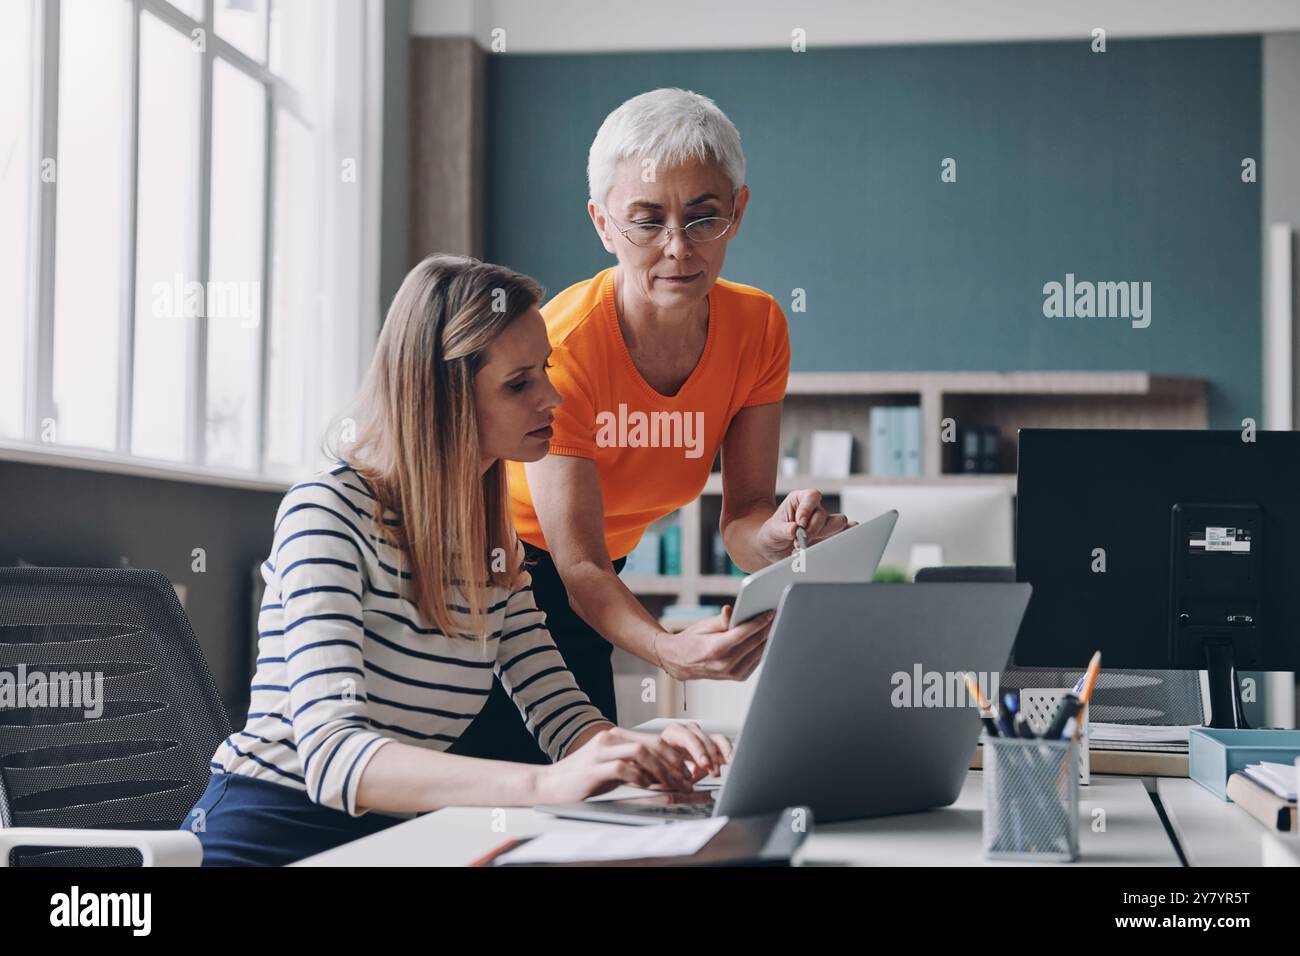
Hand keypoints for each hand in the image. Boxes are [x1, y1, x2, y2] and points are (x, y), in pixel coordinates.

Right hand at [535, 726, 718, 801]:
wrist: (550, 784)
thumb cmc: (583, 778)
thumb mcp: (613, 767)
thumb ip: (635, 766)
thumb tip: (663, 774)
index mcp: (617, 736)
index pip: (654, 739)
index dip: (674, 755)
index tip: (687, 771)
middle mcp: (610, 738)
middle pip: (652, 743)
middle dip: (674, 763)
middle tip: (686, 780)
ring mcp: (601, 752)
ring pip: (642, 752)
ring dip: (661, 770)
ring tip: (671, 785)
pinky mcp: (594, 768)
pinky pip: (624, 768)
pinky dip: (640, 777)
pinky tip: (646, 786)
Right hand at [654, 607, 772, 681]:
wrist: (679, 662)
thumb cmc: (690, 641)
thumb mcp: (702, 625)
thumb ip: (720, 619)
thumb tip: (730, 610)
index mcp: (716, 648)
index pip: (744, 633)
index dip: (759, 621)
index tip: (769, 613)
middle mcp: (725, 663)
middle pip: (754, 642)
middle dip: (767, 627)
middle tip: (776, 616)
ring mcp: (731, 672)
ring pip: (758, 653)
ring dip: (768, 639)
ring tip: (773, 626)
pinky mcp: (737, 677)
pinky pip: (756, 662)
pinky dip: (762, 650)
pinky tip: (765, 639)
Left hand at [658, 721, 733, 780]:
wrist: (661, 769)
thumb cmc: (659, 768)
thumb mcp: (661, 772)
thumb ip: (671, 775)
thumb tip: (680, 781)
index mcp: (672, 735)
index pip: (687, 737)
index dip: (698, 750)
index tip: (705, 764)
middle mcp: (687, 732)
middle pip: (703, 738)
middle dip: (710, 755)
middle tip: (714, 771)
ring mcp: (700, 738)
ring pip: (715, 739)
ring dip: (722, 753)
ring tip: (726, 765)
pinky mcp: (711, 746)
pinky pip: (723, 744)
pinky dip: (729, 751)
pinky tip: (732, 760)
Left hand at [754, 489, 854, 564]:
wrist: (772, 548)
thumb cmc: (771, 534)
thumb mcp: (771, 531)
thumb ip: (783, 529)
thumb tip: (795, 529)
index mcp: (800, 500)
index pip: (812, 496)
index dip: (808, 508)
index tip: (800, 523)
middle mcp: (814, 510)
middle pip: (823, 515)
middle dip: (812, 530)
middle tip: (799, 543)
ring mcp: (822, 524)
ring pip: (836, 524)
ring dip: (823, 538)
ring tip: (806, 549)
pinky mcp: (828, 537)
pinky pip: (842, 534)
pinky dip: (842, 538)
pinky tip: (838, 544)